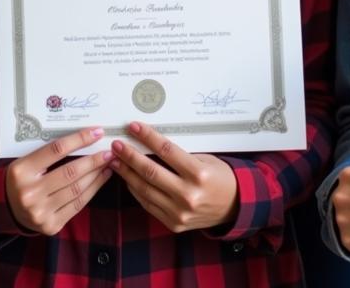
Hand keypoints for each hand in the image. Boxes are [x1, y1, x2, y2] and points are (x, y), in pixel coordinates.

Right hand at [5, 126, 111, 235]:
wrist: (6, 208)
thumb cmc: (22, 178)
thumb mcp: (27, 161)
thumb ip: (50, 154)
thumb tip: (83, 140)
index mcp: (22, 170)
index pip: (56, 150)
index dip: (79, 140)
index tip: (97, 132)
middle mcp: (30, 192)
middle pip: (70, 172)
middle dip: (94, 160)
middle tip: (109, 151)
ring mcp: (40, 212)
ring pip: (77, 190)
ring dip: (96, 175)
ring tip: (108, 164)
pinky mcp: (51, 225)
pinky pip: (77, 205)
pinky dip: (92, 190)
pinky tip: (100, 179)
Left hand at [110, 121, 237, 232]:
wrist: (234, 207)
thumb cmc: (219, 177)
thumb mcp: (205, 159)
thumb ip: (179, 155)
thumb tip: (150, 141)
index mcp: (198, 174)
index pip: (166, 151)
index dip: (147, 137)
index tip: (133, 127)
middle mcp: (188, 195)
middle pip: (150, 171)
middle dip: (129, 156)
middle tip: (116, 144)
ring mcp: (179, 212)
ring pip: (145, 190)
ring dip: (127, 173)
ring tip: (115, 160)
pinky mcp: (173, 223)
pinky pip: (148, 204)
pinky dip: (135, 190)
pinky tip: (128, 178)